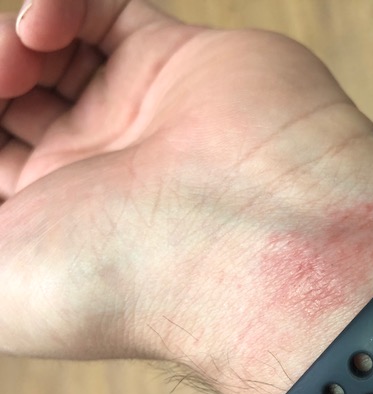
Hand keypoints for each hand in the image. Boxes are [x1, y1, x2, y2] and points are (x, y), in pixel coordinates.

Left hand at [0, 0, 372, 379]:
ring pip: (53, 51)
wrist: (248, 248)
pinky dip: (58, 3)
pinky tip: (43, 28)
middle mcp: (96, 165)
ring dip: (11, 42)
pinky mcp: (175, 59)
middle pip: (12, 99)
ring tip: (17, 58)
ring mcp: (137, 111)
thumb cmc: (120, 286)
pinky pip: (103, 7)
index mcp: (52, 220)